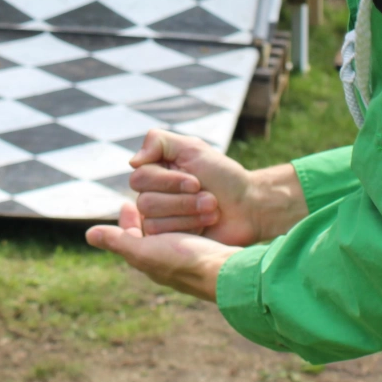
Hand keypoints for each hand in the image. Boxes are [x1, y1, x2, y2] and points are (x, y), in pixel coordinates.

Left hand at [85, 203, 238, 300]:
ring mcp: (185, 260)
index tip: (127, 202)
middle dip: (147, 217)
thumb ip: (119, 241)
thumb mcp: (146, 250)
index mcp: (148, 261)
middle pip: (150, 237)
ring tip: (168, 203)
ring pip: (170, 236)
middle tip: (144, 199)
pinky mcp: (204, 254)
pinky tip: (194, 214)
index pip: (130, 238)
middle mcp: (164, 263)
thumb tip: (88, 234)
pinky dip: (187, 221)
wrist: (226, 273)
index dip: (127, 220)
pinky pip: (190, 235)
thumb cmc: (184, 261)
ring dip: (168, 217)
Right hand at [128, 129, 304, 246]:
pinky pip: (162, 236)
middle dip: (182, 200)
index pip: (139, 178)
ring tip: (212, 209)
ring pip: (152, 219)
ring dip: (188, 212)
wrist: (248, 206)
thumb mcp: (193, 148)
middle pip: (145, 201)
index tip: (196, 181)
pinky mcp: (169, 239)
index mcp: (156, 171)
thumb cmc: (223, 175)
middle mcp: (154, 193)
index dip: (168, 182)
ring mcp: (161, 218)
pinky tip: (206, 223)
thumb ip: (158, 142)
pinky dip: (189, 226)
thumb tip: (132, 161)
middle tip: (209, 197)